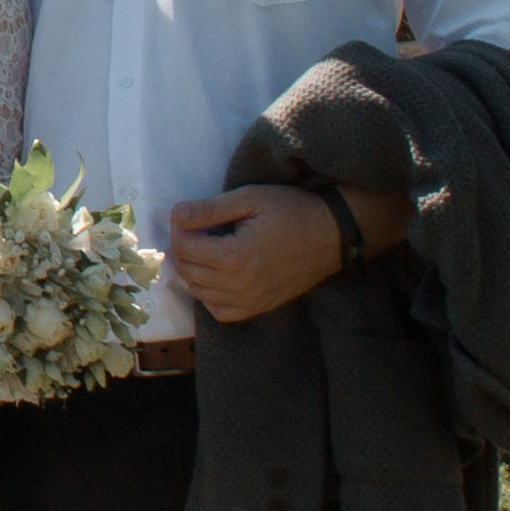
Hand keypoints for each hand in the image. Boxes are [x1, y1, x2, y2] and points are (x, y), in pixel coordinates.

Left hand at [164, 184, 349, 322]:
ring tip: (205, 249)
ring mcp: (250, 301)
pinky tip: (217, 275)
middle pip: (188, 271)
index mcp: (234, 256)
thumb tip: (176, 214)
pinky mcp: (260, 307)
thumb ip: (210, 209)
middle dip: (182, 249)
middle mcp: (239, 285)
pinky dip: (210, 296)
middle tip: (193, 229)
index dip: (178, 229)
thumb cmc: (293, 211)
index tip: (185, 215)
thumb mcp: (251, 198)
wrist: (333, 235)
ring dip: (193, 271)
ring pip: (199, 293)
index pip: (184, 248)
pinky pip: (220, 311)